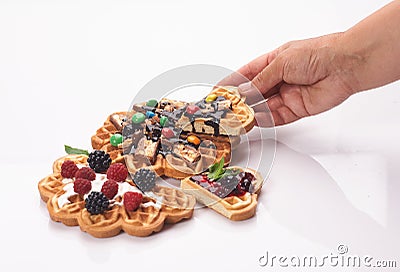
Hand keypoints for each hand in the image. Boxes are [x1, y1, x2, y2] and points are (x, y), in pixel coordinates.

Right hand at [219, 33, 360, 126]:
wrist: (345, 66)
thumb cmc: (317, 54)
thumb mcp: (281, 63)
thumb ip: (261, 80)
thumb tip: (243, 91)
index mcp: (273, 62)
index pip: (246, 74)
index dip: (232, 83)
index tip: (218, 91)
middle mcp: (279, 79)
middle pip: (254, 93)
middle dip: (240, 100)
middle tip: (226, 108)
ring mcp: (287, 94)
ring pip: (263, 107)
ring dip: (251, 112)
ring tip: (237, 117)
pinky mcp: (297, 109)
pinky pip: (277, 117)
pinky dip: (265, 120)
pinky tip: (255, 120)